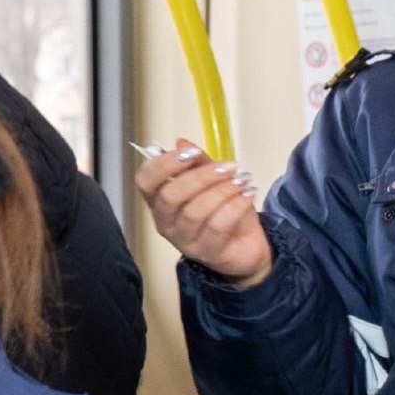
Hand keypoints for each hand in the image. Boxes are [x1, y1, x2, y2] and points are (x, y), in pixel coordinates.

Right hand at [137, 140, 270, 286]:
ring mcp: (184, 241)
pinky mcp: (207, 252)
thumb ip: (198, 163)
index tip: (192, 152)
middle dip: (201, 176)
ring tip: (243, 180)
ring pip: (195, 211)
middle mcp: (165, 222)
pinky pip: (218, 225)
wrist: (246, 246)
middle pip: (171, 196)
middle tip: (228, 166)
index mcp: (159, 201)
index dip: (164, 164)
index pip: (146, 181)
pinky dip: (235, 205)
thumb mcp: (214, 182)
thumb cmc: (224, 212)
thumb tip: (181, 142)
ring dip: (222, 191)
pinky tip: (248, 194)